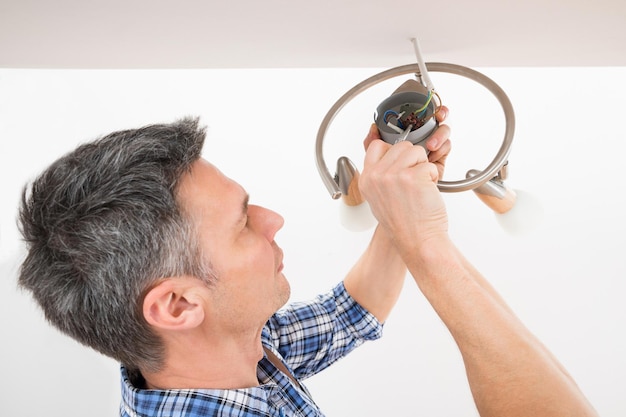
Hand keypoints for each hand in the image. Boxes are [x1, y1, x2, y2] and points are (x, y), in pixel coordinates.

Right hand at [359, 106, 451, 250]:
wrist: (418, 242)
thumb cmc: (404, 224)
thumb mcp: (380, 198)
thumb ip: (380, 175)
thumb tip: (390, 154)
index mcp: (366, 179)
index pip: (376, 146)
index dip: (393, 152)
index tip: (401, 166)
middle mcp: (376, 176)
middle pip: (400, 146)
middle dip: (413, 160)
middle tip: (414, 182)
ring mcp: (394, 175)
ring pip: (416, 151)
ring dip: (423, 167)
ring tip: (420, 187)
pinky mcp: (413, 176)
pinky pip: (429, 165)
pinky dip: (433, 177)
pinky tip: (426, 193)